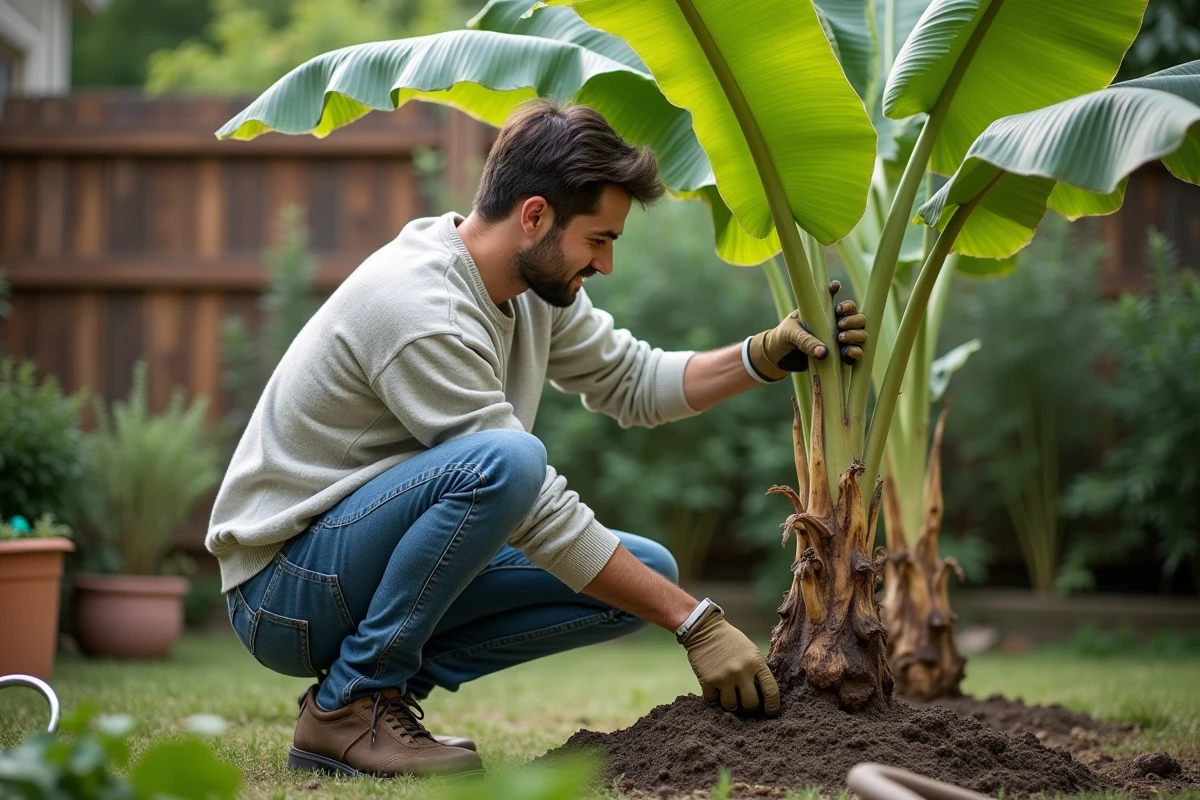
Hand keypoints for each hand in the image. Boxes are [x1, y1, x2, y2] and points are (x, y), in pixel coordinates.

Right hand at [681, 611, 779, 715]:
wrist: (705, 629)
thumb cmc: (731, 640)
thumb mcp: (751, 651)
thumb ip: (757, 670)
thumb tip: (764, 694)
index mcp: (755, 663)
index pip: (771, 691)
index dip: (773, 705)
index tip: (770, 711)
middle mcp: (741, 671)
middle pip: (751, 704)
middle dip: (749, 706)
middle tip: (745, 701)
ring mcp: (724, 677)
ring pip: (731, 705)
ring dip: (731, 703)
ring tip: (729, 694)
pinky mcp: (707, 681)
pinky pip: (713, 700)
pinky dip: (714, 697)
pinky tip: (715, 689)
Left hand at [747, 281, 867, 380]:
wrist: (778, 356)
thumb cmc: (784, 336)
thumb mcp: (790, 333)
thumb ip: (805, 340)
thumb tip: (823, 353)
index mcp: (826, 313)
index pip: (845, 306)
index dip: (847, 305)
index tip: (838, 309)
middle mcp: (836, 326)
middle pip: (859, 319)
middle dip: (854, 320)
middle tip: (840, 324)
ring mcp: (839, 342)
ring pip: (861, 335)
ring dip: (856, 335)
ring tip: (841, 338)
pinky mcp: (839, 358)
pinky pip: (855, 354)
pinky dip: (855, 353)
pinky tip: (848, 353)